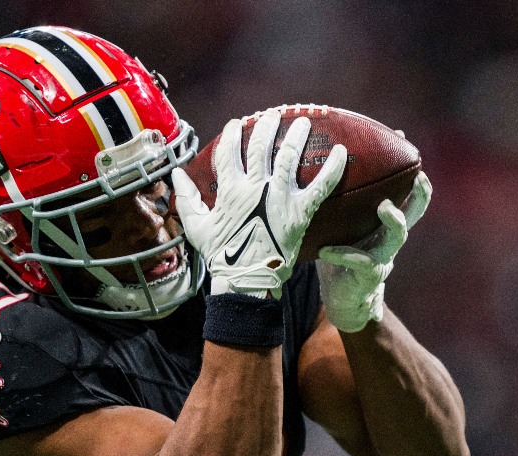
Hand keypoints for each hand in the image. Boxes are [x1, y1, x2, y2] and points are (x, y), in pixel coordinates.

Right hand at [173, 110, 346, 297]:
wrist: (246, 277)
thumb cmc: (221, 255)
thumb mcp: (197, 227)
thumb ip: (187, 198)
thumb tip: (176, 175)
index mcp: (230, 190)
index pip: (228, 153)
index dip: (231, 135)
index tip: (236, 123)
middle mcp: (254, 187)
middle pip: (260, 147)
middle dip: (266, 126)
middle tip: (273, 115)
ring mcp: (278, 197)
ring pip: (288, 157)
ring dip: (296, 136)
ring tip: (303, 121)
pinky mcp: (300, 211)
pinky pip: (321, 185)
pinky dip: (333, 167)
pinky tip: (341, 151)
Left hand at [315, 171, 430, 331]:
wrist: (341, 299)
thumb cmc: (338, 257)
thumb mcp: (340, 229)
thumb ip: (336, 207)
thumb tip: (317, 174)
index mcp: (383, 225)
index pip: (404, 196)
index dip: (408, 173)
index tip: (406, 144)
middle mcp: (388, 239)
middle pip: (414, 213)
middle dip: (421, 195)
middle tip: (419, 177)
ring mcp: (383, 257)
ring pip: (399, 236)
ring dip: (395, 220)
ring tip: (384, 207)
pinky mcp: (369, 276)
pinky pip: (360, 261)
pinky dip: (342, 254)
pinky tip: (324, 251)